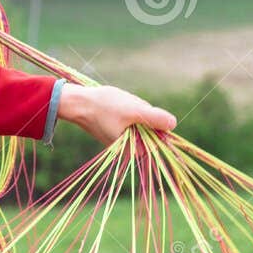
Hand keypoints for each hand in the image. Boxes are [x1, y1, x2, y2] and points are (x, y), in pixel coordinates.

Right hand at [58, 83, 176, 144]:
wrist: (79, 102)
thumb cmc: (104, 107)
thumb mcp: (134, 110)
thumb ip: (154, 118)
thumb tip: (173, 124)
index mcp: (134, 150)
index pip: (158, 139)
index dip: (156, 123)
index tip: (141, 112)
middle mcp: (129, 149)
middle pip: (151, 129)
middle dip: (144, 114)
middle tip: (127, 107)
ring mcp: (124, 140)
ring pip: (141, 122)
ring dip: (136, 111)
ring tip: (120, 106)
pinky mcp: (118, 131)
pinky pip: (131, 119)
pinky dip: (128, 110)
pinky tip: (116, 105)